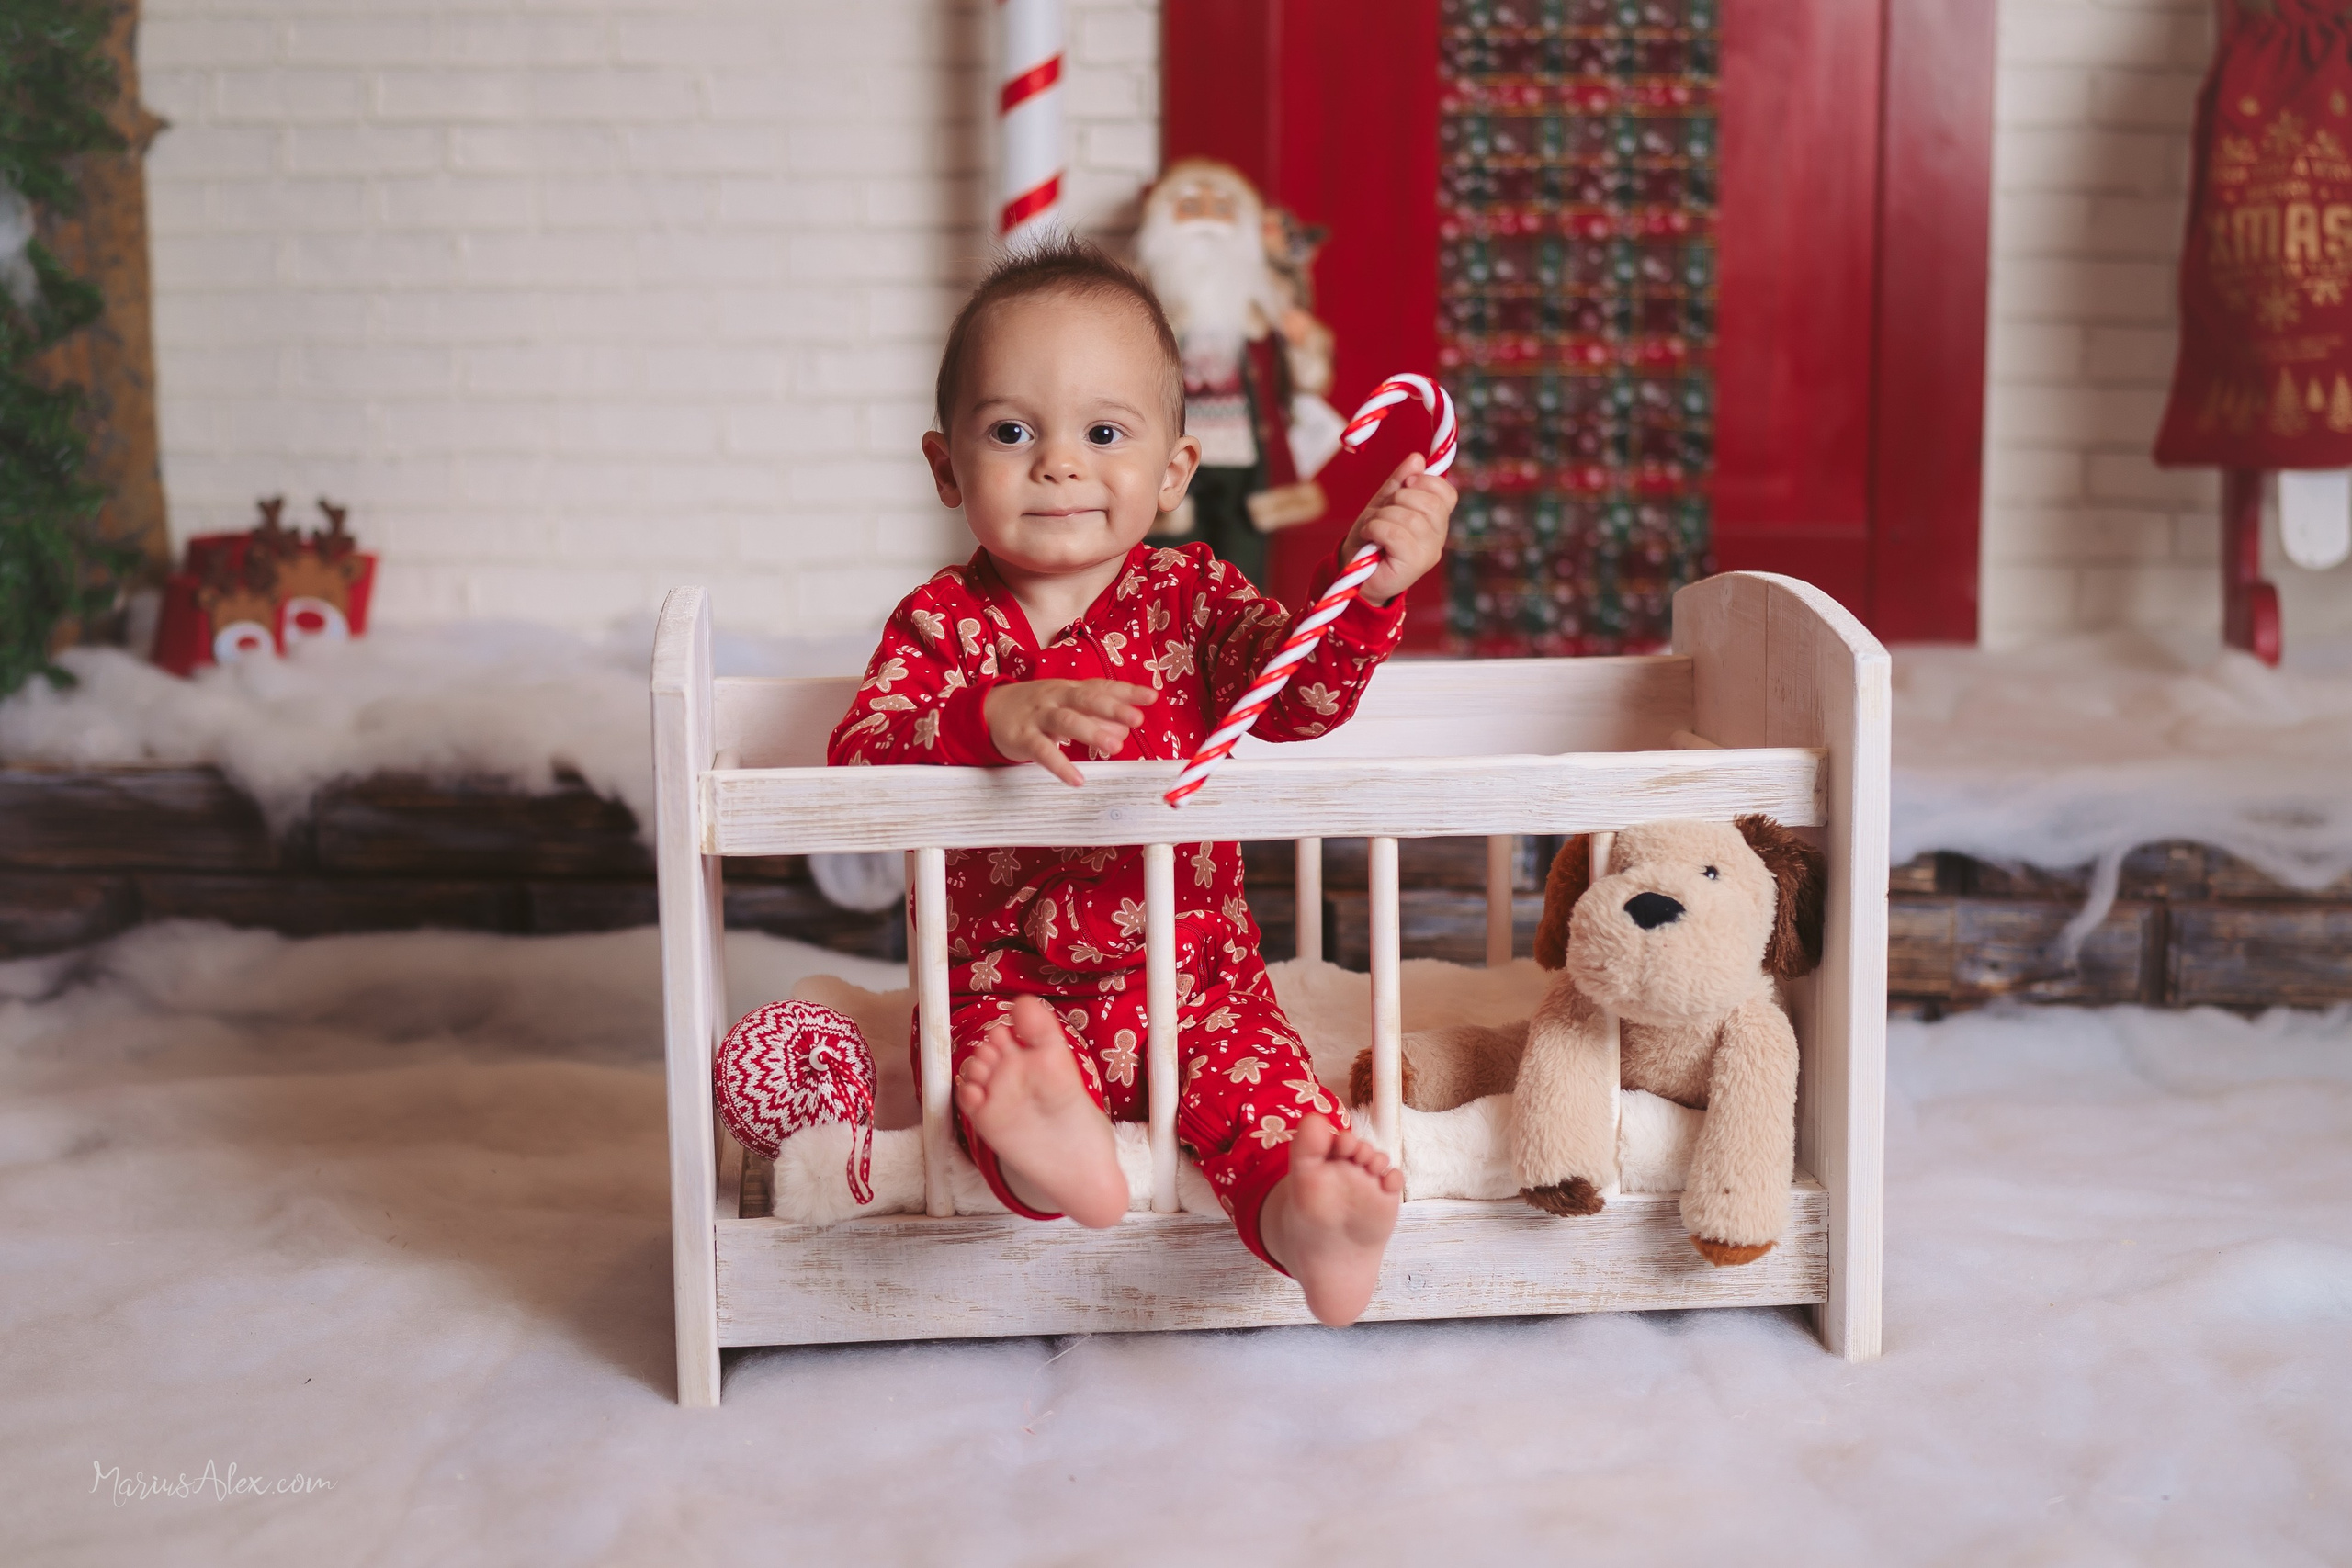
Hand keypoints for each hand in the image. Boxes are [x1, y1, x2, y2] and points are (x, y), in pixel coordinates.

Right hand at [984, 678, 1157, 786]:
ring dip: (1091, 732)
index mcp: (1069, 689)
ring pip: (1066, 720)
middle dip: (1112, 708)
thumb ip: (1097, 714)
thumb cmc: (1037, 707)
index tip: (1151, 696)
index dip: (1126, 691)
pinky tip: (1076, 778)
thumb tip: (1126, 727)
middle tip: (1137, 719)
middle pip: (1086, 699)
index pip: (1101, 687)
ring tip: (1115, 746)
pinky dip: (1060, 765)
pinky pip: (1042, 751)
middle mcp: (1055, 697)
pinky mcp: (1022, 737)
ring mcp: (1038, 716)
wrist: (989, 710)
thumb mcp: (1066, 704)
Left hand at [1341, 452, 1454, 605]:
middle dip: (1398, 498)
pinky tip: (1369, 536)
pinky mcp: (1413, 565)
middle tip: (1382, 512)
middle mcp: (1438, 537)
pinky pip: (1397, 534)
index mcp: (1435, 521)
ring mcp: (1428, 553)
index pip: (1446, 493)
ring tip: (1372, 527)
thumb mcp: (1384, 503)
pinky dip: (1377, 529)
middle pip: (1429, 503)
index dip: (1425, 481)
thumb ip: (1400, 482)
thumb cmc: (1370, 538)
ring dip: (1382, 517)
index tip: (1405, 484)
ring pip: (1410, 518)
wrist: (1352, 571)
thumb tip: (1417, 459)